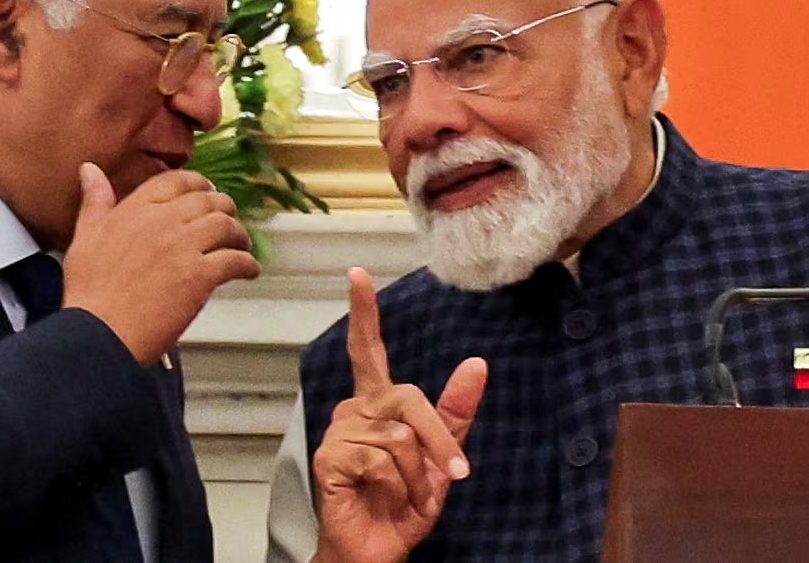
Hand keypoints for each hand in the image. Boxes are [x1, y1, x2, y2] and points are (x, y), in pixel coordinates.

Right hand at [62, 162, 260, 363]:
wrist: (98, 332)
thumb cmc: (89, 290)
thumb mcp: (84, 236)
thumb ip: (95, 201)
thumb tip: (89, 169)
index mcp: (136, 208)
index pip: (177, 181)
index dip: (198, 184)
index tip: (206, 192)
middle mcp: (163, 220)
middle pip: (208, 201)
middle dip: (223, 209)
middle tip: (228, 221)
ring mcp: (184, 246)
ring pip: (226, 226)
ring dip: (239, 235)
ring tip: (241, 245)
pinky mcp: (200, 275)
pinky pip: (235, 260)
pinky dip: (247, 264)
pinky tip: (248, 271)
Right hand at [312, 268, 486, 562]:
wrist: (377, 551)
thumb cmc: (403, 506)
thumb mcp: (441, 458)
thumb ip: (455, 412)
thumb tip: (478, 364)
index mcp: (376, 404)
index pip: (368, 349)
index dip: (365, 311)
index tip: (357, 274)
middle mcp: (354, 409)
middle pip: (410, 400)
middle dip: (440, 441)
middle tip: (455, 476)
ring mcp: (339, 432)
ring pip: (401, 437)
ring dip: (418, 475)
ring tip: (403, 496)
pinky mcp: (330, 457)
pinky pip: (382, 459)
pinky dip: (397, 486)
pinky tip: (383, 498)